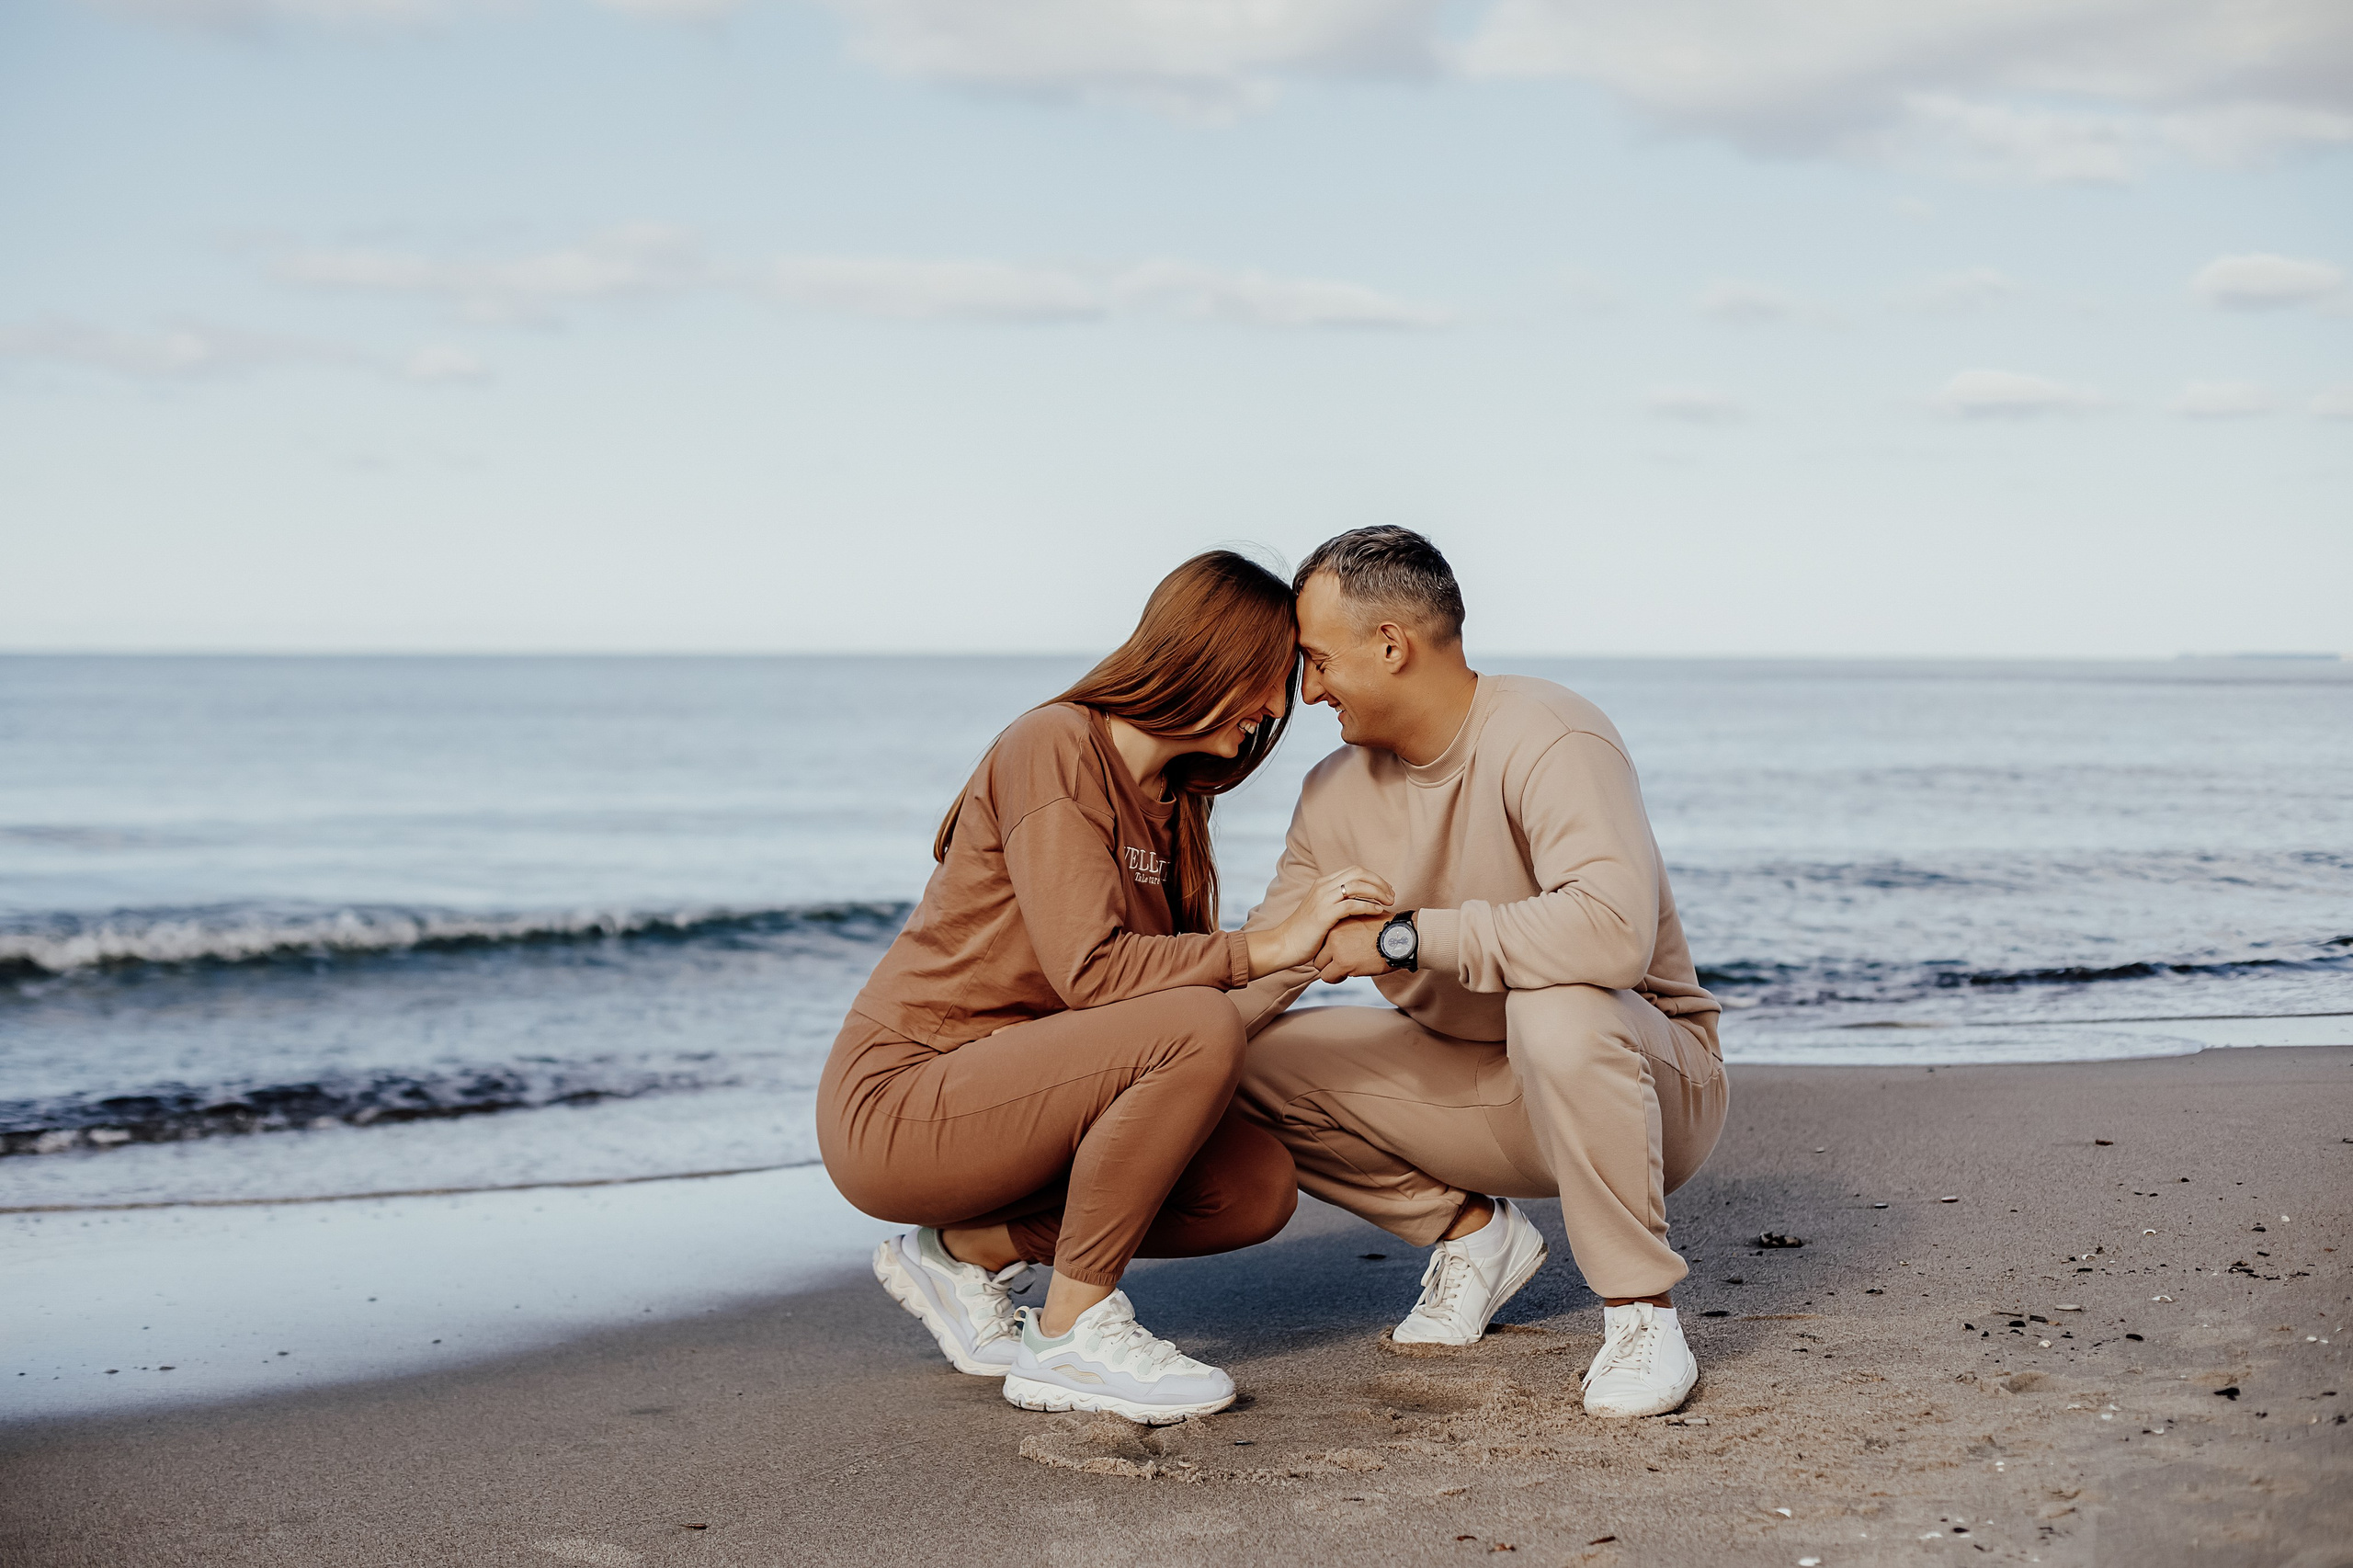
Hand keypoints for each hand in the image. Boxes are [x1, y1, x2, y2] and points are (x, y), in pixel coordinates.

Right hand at [1245, 865, 1393, 978]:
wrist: (1283, 945)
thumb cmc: (1304, 933)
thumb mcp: (1321, 912)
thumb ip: (1336, 904)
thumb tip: (1358, 905)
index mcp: (1323, 883)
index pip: (1354, 871)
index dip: (1374, 878)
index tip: (1386, 890)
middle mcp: (1323, 886)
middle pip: (1359, 873)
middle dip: (1379, 882)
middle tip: (1392, 895)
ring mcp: (1323, 899)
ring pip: (1357, 885)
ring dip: (1377, 892)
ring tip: (1388, 902)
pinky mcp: (1325, 914)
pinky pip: (1352, 904)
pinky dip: (1368, 906)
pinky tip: (1377, 912)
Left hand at [1313, 914, 1391, 982]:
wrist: (1401, 937)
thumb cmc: (1388, 929)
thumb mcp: (1365, 918)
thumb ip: (1351, 925)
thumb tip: (1348, 933)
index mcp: (1338, 921)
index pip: (1321, 938)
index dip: (1329, 947)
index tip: (1338, 951)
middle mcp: (1333, 933)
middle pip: (1317, 951)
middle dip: (1327, 960)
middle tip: (1339, 963)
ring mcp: (1336, 948)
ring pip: (1319, 965)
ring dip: (1330, 970)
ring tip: (1343, 970)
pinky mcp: (1343, 963)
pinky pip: (1328, 976)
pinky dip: (1335, 978)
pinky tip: (1346, 975)